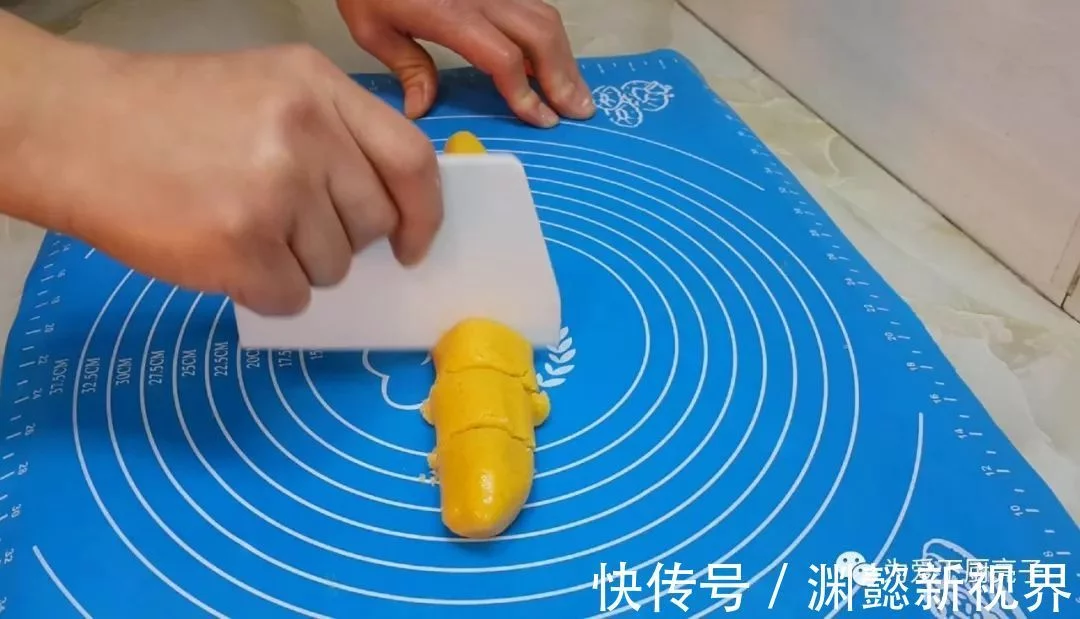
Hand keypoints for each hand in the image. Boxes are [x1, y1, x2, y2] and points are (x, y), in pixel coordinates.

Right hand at [12, 43, 441, 315]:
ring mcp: (275, 189)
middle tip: (288, 227)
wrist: (71, 128)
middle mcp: (306, 132)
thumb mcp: (266, 90)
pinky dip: (265, 292)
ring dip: (297, 267)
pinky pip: (291, 297)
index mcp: (318, 86)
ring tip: (241, 230)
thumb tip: (384, 212)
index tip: (413, 244)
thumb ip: (332, 135)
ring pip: (333, 267)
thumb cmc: (164, 114)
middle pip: (372, 222)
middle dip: (342, 241)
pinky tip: (225, 257)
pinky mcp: (242, 245)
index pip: (411, 161)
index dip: (422, 213)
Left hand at [336, 0, 594, 126]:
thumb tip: (422, 109)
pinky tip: (554, 61)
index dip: (526, 92)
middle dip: (563, 77)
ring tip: (575, 92)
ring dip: (564, 57)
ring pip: (545, 17)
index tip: (540, 119)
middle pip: (540, 35)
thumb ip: (406, 67)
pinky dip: (551, 36)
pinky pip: (534, 5)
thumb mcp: (371, 27)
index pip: (503, 57)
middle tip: (578, 112)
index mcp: (450, 14)